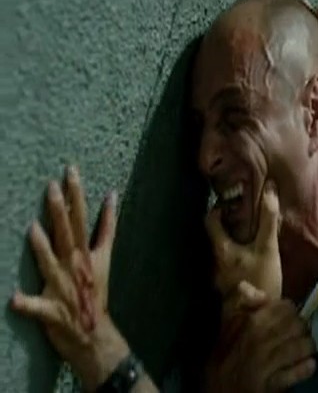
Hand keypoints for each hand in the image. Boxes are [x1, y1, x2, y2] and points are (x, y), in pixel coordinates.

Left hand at [10, 166, 129, 389]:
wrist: (94, 335)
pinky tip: (14, 298)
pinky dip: (27, 303)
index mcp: (88, 255)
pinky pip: (37, 306)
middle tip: (54, 184)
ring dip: (43, 246)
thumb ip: (106, 230)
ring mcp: (64, 287)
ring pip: (52, 261)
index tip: (71, 172)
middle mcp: (76, 266)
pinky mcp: (53, 309)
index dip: (78, 196)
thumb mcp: (104, 259)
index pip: (84, 219)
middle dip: (62, 208)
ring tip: (33, 227)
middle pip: (68, 232)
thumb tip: (112, 197)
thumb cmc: (94, 297)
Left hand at [206, 182, 281, 299]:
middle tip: (246, 215)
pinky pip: (230, 264)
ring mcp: (220, 275)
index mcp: (221, 248)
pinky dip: (239, 256)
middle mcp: (215, 260)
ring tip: (251, 234)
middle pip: (217, 235)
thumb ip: (268, 219)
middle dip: (229, 224)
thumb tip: (268, 188)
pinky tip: (252, 256)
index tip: (233, 201)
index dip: (218, 208)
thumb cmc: (262, 279)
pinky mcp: (228, 286)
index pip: (210, 220)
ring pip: (224, 250)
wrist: (258, 316)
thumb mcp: (268, 247)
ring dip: (235, 241)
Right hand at [206, 282, 316, 392]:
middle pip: (298, 324)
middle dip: (302, 329)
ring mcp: (268, 362)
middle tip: (299, 334)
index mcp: (251, 321)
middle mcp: (261, 338)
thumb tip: (245, 285)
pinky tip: (306, 365)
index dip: (290, 312)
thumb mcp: (227, 330)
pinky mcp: (274, 384)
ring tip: (303, 350)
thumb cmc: (224, 359)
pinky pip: (301, 371)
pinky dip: (306, 367)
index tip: (289, 319)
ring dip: (307, 347)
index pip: (285, 307)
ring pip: (303, 345)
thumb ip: (240, 306)